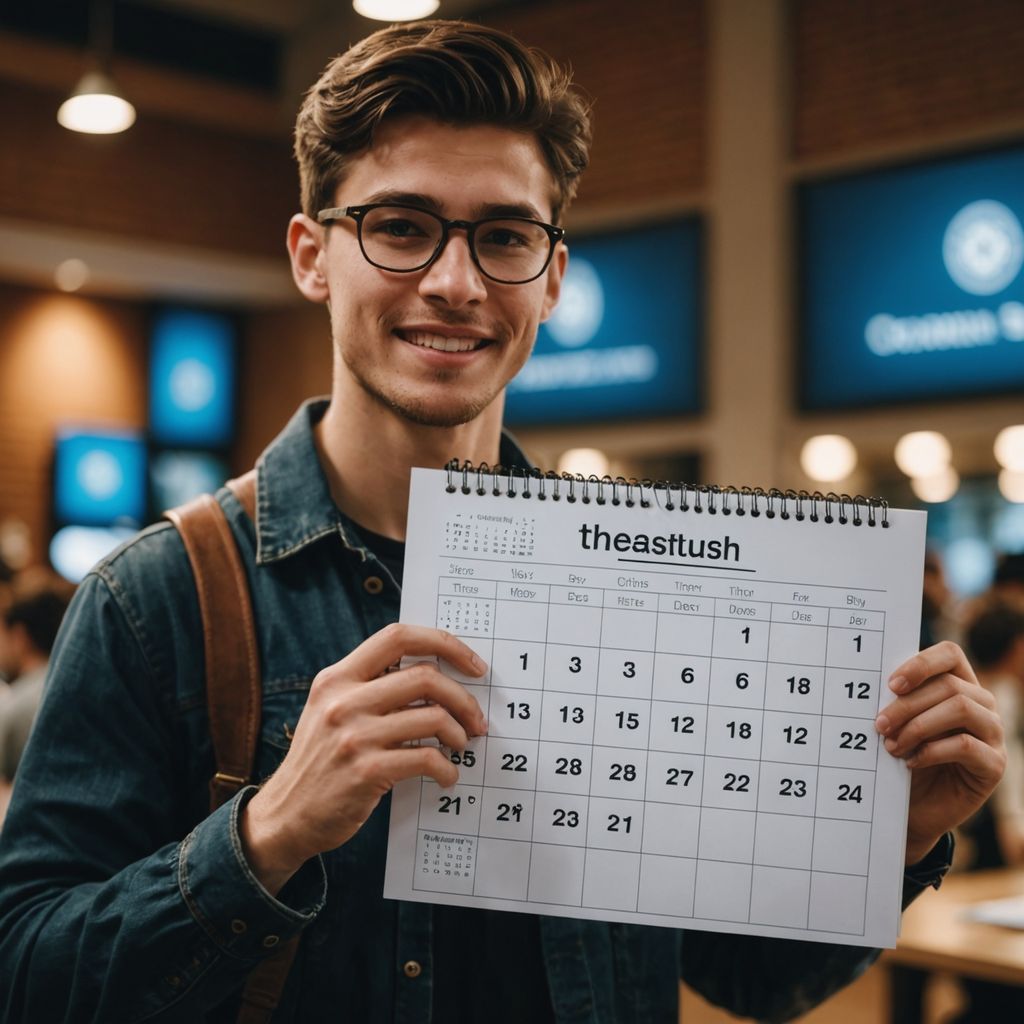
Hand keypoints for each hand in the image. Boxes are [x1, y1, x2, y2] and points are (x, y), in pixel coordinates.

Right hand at [240, 624, 487, 893]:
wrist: (285, 815)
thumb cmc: (320, 761)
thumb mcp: (330, 710)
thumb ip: (370, 687)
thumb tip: (435, 674)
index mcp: (337, 677)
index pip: (398, 636)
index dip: (443, 643)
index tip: (473, 665)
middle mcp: (343, 700)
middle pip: (426, 676)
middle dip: (463, 698)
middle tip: (476, 718)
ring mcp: (354, 735)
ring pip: (432, 717)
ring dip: (458, 733)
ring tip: (459, 746)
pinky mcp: (367, 771)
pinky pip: (426, 758)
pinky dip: (447, 768)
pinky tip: (446, 775)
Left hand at [875, 641, 1005, 865]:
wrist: (915, 807)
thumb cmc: (904, 756)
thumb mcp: (897, 723)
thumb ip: (896, 700)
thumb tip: (870, 682)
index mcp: (959, 684)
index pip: (951, 655)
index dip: (921, 664)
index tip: (891, 685)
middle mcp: (982, 704)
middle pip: (949, 686)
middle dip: (907, 704)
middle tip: (879, 724)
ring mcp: (992, 734)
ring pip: (961, 708)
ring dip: (918, 725)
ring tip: (891, 745)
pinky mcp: (994, 764)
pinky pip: (965, 745)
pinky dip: (931, 751)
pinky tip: (910, 761)